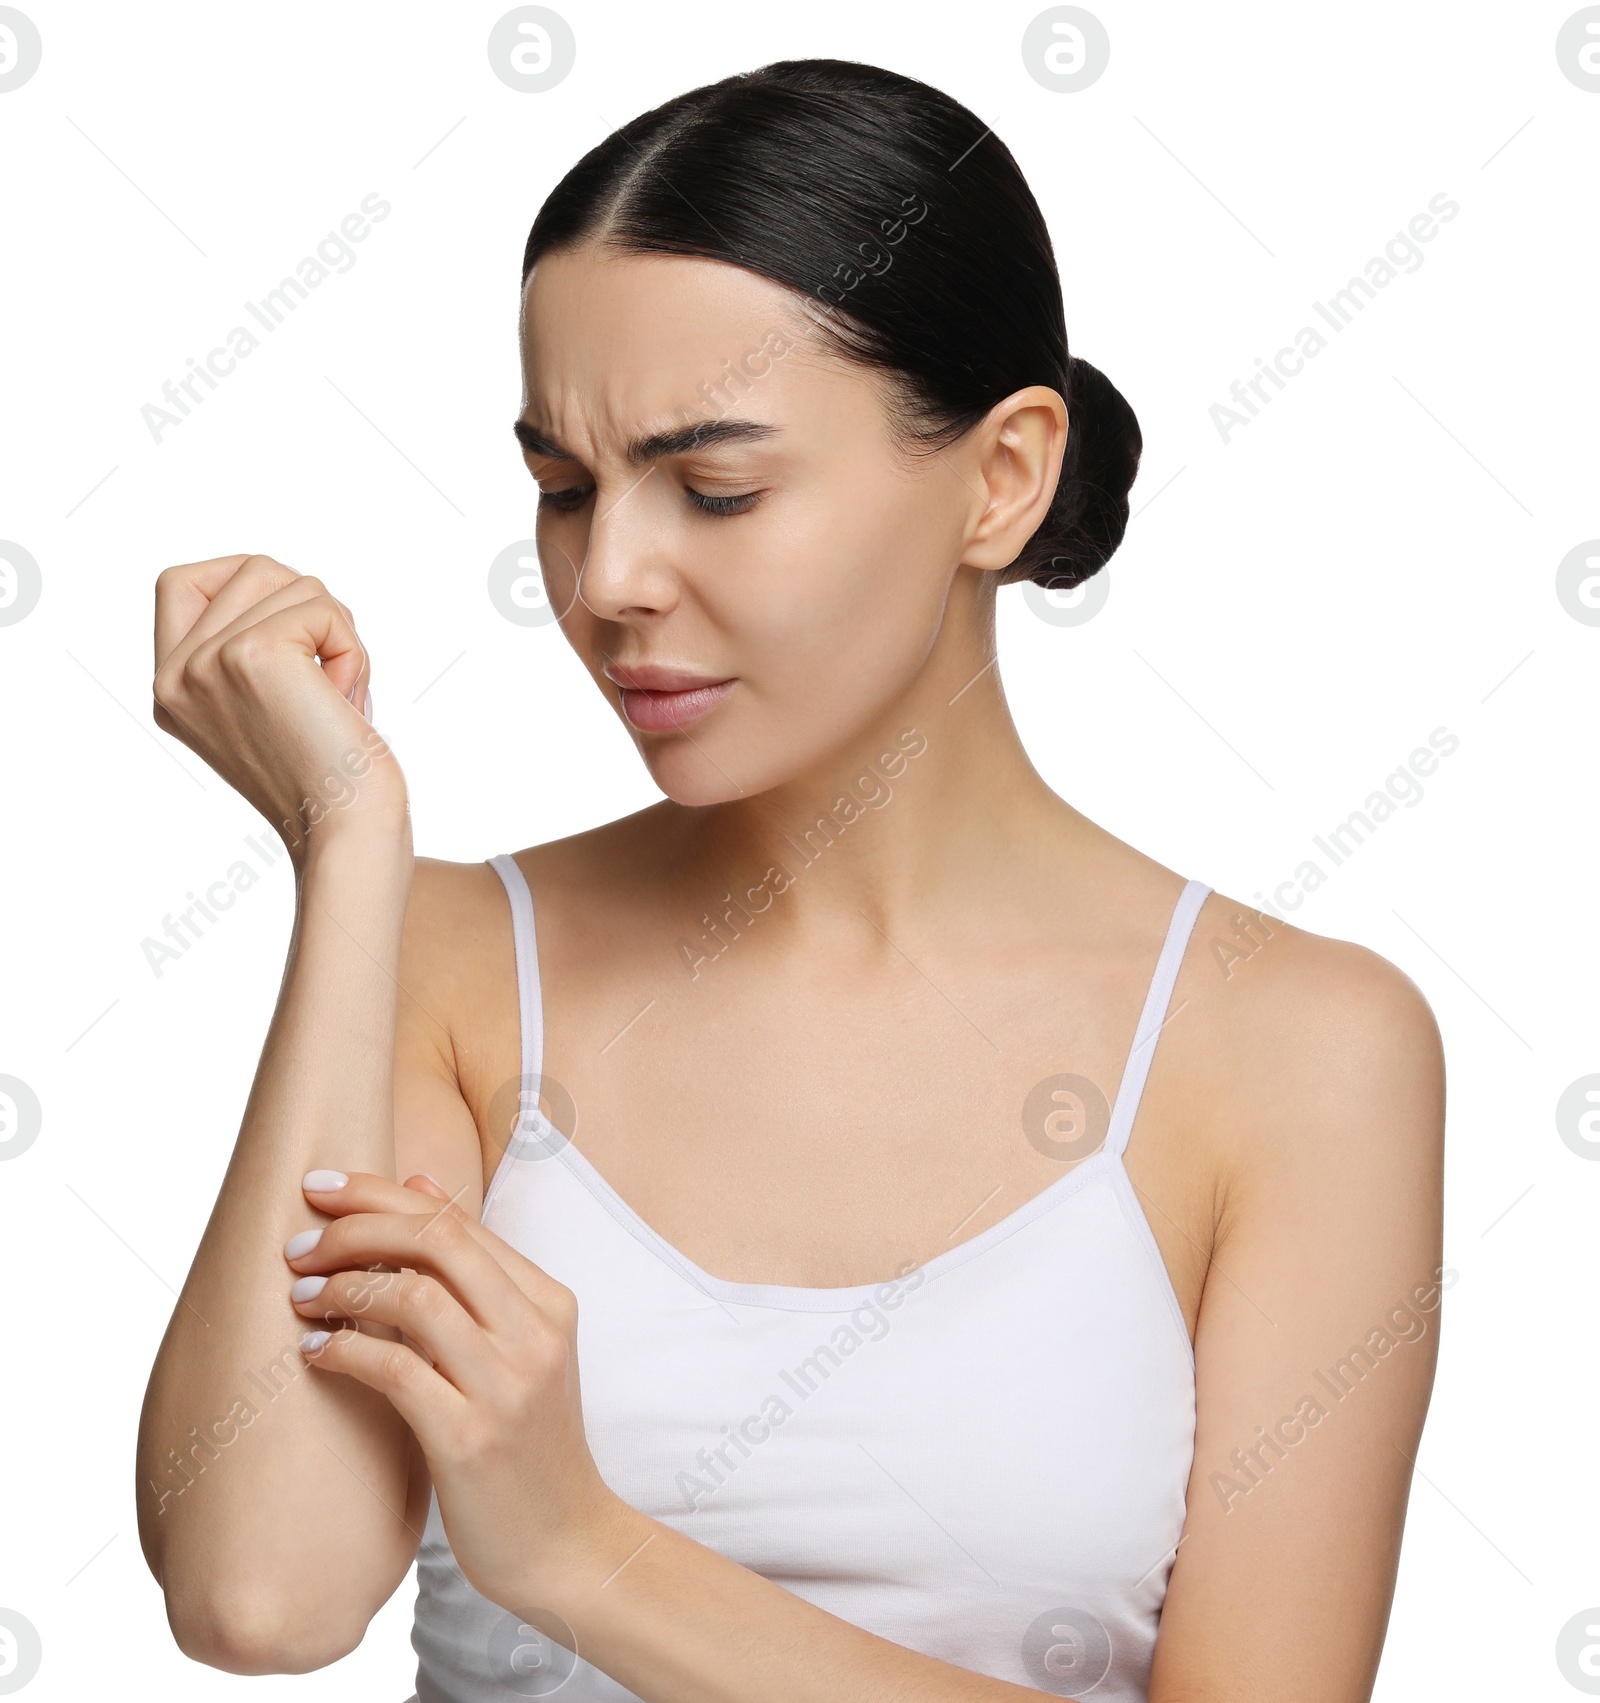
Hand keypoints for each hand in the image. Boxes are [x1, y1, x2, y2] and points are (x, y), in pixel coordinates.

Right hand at [152, 553, 407, 865]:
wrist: (347, 830)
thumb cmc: (330, 777)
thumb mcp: (268, 707)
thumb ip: (250, 650)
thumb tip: (285, 586)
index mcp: (171, 689)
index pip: (180, 582)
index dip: (244, 581)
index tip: (294, 628)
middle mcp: (175, 675)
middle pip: (253, 569)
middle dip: (313, 612)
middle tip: (332, 680)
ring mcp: (206, 662)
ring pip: (293, 582)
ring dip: (340, 635)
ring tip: (339, 698)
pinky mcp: (251, 655)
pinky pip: (322, 608)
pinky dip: (353, 651)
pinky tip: (346, 702)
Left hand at [284, 1170, 623, 1613]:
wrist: (566, 1546)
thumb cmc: (527, 1444)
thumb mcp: (517, 1346)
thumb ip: (473, 1271)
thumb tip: (419, 1183)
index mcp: (549, 1301)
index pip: (456, 1219)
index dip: (381, 1193)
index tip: (321, 1188)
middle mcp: (536, 1332)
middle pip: (437, 1240)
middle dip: (356, 1228)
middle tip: (299, 1244)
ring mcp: (507, 1386)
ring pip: (414, 1296)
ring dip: (342, 1287)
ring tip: (300, 1298)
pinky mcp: (471, 1439)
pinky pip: (396, 1370)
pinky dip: (345, 1350)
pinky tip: (315, 1354)